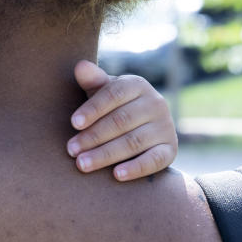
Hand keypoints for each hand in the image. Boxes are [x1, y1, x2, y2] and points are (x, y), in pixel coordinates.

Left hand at [66, 60, 177, 181]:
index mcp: (137, 85)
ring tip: (83, 164)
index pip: (114, 95)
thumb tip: (80, 65)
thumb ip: (93, 80)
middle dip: (93, 136)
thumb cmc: (114, 106)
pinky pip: (155, 160)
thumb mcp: (104, 92)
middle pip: (121, 120)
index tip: (74, 123)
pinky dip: (136, 168)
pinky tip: (117, 175)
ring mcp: (165, 126)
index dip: (93, 109)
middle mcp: (155, 103)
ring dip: (106, 154)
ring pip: (134, 141)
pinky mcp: (170, 149)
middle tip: (71, 150)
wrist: (144, 126)